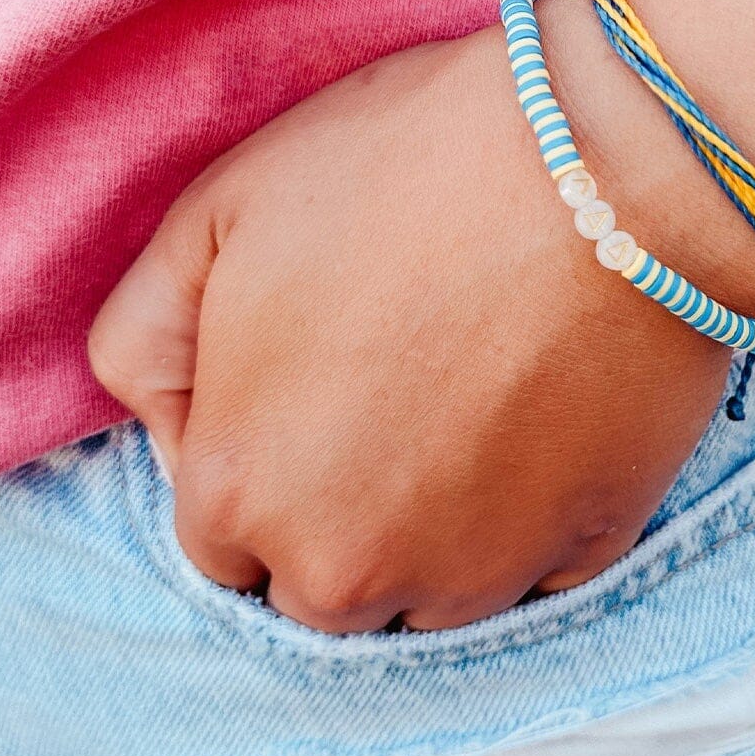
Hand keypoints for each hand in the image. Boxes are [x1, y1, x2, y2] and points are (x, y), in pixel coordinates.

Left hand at [87, 0, 754, 632]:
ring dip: (434, 527)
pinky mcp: (592, 550)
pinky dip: (532, 517)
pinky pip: (537, 569)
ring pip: (429, 593)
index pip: (219, 541)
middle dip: (339, 511)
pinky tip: (545, 416)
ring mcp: (479, 572)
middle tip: (397, 388)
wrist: (611, 162)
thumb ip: (143, 338)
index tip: (314, 378)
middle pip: (321, 586)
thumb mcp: (217, 211)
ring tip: (476, 399)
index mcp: (240, 491)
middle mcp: (351, 568)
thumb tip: (163, 421)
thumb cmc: (408, 166)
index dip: (261, 456)